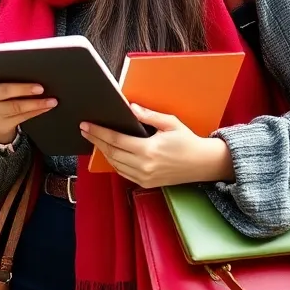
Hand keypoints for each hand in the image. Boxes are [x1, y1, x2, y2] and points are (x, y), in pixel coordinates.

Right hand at [0, 82, 57, 143]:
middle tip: (41, 88)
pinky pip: (22, 117)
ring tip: (51, 100)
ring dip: (36, 104)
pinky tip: (45, 107)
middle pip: (5, 93)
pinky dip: (36, 112)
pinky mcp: (3, 125)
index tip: (30, 76)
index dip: (14, 82)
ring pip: (16, 108)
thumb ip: (7, 78)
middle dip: (24, 90)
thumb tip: (32, 70)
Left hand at [80, 103, 235, 188]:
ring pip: (115, 164)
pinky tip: (109, 152)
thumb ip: (148, 115)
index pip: (115, 139)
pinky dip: (113, 162)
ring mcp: (144, 177)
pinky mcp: (146, 183)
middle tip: (84, 130)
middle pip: (111, 152)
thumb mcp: (170, 123)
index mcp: (148, 150)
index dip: (98, 132)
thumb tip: (130, 107)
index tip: (86, 125)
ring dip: (103, 151)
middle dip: (96, 140)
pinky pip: (123, 173)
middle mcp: (144, 166)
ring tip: (94, 139)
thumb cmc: (188, 141)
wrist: (204, 164)